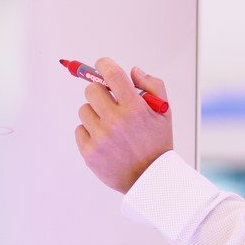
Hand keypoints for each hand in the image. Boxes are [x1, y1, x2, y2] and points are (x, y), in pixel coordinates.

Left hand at [74, 57, 172, 193]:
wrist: (150, 180)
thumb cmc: (157, 143)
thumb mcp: (164, 112)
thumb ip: (153, 86)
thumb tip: (133, 71)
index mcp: (135, 108)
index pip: (111, 74)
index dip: (104, 65)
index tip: (102, 66)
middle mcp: (116, 121)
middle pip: (91, 90)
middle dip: (100, 92)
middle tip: (109, 102)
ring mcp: (101, 137)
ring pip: (84, 110)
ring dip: (95, 114)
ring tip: (109, 126)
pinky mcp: (90, 152)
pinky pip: (79, 130)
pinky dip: (89, 132)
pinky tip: (104, 140)